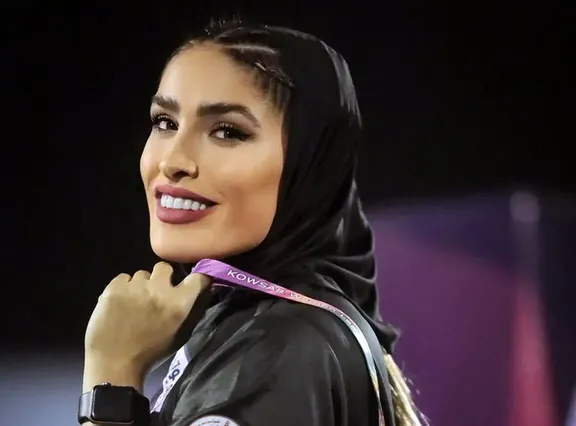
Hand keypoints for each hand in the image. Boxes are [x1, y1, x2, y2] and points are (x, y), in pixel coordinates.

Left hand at [85, 262, 210, 374]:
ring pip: (141, 275)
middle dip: (162, 277)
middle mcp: (159, 289)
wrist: (113, 363)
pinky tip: (119, 304)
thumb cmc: (150, 353)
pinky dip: (122, 288)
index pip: (198, 277)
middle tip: (156, 292)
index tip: (193, 282)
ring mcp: (135, 286)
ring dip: (141, 286)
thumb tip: (203, 293)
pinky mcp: (114, 287)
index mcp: (178, 303)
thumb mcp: (179, 336)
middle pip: (165, 267)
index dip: (197, 277)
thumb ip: (190, 312)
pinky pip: (123, 278)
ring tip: (133, 303)